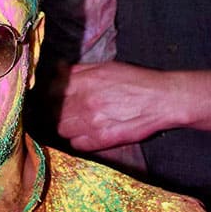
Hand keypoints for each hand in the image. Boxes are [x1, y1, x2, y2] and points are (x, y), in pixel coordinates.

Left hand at [55, 61, 182, 150]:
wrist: (162, 99)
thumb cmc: (137, 82)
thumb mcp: (107, 67)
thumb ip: (80, 70)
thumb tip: (58, 70)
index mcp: (85, 80)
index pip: (51, 91)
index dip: (49, 96)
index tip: (51, 99)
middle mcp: (85, 101)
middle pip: (53, 112)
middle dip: (56, 113)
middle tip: (66, 113)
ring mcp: (91, 122)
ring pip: (62, 130)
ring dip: (66, 127)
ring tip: (78, 123)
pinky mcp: (100, 139)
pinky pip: (76, 144)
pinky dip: (79, 140)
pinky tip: (88, 133)